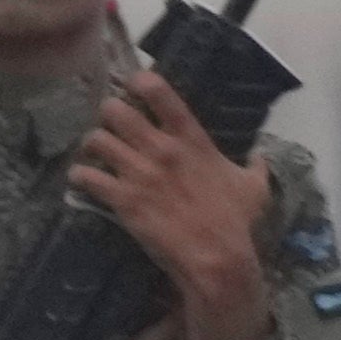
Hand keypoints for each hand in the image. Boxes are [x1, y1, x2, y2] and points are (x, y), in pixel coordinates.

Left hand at [66, 76, 272, 339]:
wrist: (216, 257)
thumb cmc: (236, 221)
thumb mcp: (255, 187)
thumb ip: (256, 166)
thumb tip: (261, 157)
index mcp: (192, 139)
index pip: (160, 94)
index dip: (139, 82)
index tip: (132, 83)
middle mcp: (161, 149)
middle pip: (115, 110)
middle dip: (107, 114)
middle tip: (111, 125)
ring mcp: (138, 173)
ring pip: (95, 139)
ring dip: (91, 145)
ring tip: (95, 154)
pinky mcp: (121, 198)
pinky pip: (85, 176)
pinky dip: (79, 176)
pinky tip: (82, 180)